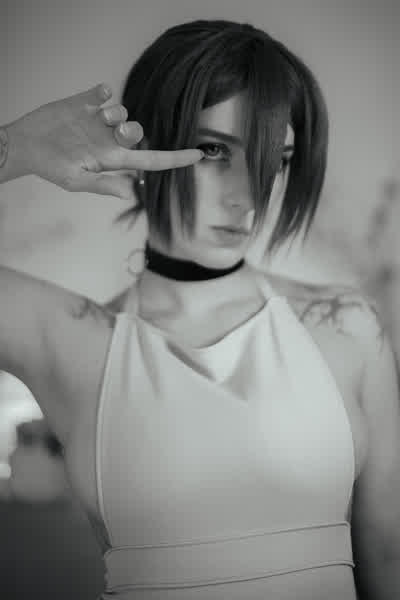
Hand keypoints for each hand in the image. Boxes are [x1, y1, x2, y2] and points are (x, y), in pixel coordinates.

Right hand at [4, 84, 202, 198]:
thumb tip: (131, 194)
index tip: (198, 155)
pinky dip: (104, 91)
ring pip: (123, 111)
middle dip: (132, 131)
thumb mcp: (76, 181)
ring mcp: (98, 120)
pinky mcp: (85, 102)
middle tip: (116, 131)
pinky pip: (105, 91)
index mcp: (112, 159)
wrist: (25, 145)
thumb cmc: (50, 167)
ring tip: (98, 117)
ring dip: (116, 113)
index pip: (151, 160)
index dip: (175, 159)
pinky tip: (95, 97)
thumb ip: (103, 185)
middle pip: (137, 132)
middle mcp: (109, 139)